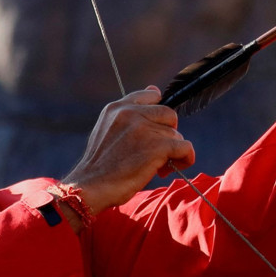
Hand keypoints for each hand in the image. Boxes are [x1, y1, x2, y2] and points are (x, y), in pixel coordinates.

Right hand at [63, 87, 194, 215]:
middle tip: (155, 150)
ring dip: (171, 152)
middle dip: (167, 133)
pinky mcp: (157, 147)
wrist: (90, 186)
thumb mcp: (106, 129)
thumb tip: (155, 90)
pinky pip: (185, 147)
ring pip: (176, 135)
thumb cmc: (100, 163)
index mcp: (117, 108)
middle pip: (168, 114)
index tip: (154, 128)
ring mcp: (144, 129)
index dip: (156, 114)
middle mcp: (130, 113)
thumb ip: (129, 111)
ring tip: (155, 165)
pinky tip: (168, 169)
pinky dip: (184, 159)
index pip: (151, 96)